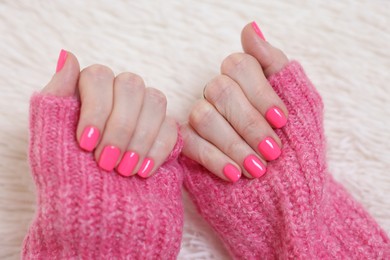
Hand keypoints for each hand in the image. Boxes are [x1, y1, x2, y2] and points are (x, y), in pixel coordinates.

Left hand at [42, 50, 177, 177]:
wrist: (97, 216)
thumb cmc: (69, 178)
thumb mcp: (51, 140)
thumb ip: (56, 97)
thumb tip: (68, 56)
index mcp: (90, 93)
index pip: (98, 76)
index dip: (96, 108)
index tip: (87, 144)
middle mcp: (119, 96)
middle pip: (131, 84)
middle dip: (120, 126)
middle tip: (106, 162)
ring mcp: (145, 112)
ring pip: (156, 101)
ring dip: (140, 138)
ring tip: (124, 171)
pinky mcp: (165, 132)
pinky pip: (172, 128)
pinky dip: (158, 151)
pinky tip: (143, 172)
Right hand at [181, 27, 288, 182]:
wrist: (292, 188)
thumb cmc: (299, 144)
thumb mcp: (301, 103)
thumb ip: (276, 65)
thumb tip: (249, 28)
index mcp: (246, 79)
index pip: (240, 65)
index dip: (260, 92)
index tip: (282, 120)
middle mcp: (219, 93)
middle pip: (220, 89)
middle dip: (250, 123)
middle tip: (273, 151)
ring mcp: (202, 117)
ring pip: (204, 115)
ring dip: (234, 144)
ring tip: (258, 169)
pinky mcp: (190, 143)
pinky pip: (190, 143)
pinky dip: (214, 159)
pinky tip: (235, 174)